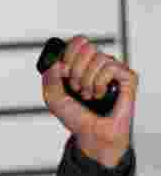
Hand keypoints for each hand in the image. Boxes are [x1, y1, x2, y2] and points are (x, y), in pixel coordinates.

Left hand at [42, 35, 138, 167]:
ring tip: (87, 95)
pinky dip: (99, 83)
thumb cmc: (75, 116)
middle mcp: (99, 64)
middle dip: (75, 70)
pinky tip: (99, 94)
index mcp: (83, 64)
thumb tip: (58, 63)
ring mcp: (114, 70)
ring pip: (98, 57)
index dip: (68, 54)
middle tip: (76, 87)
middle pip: (87, 46)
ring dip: (87, 80)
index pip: (78, 41)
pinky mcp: (127, 77)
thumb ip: (49, 77)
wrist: (90, 133)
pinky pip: (110, 67)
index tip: (64, 72)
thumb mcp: (52, 97)